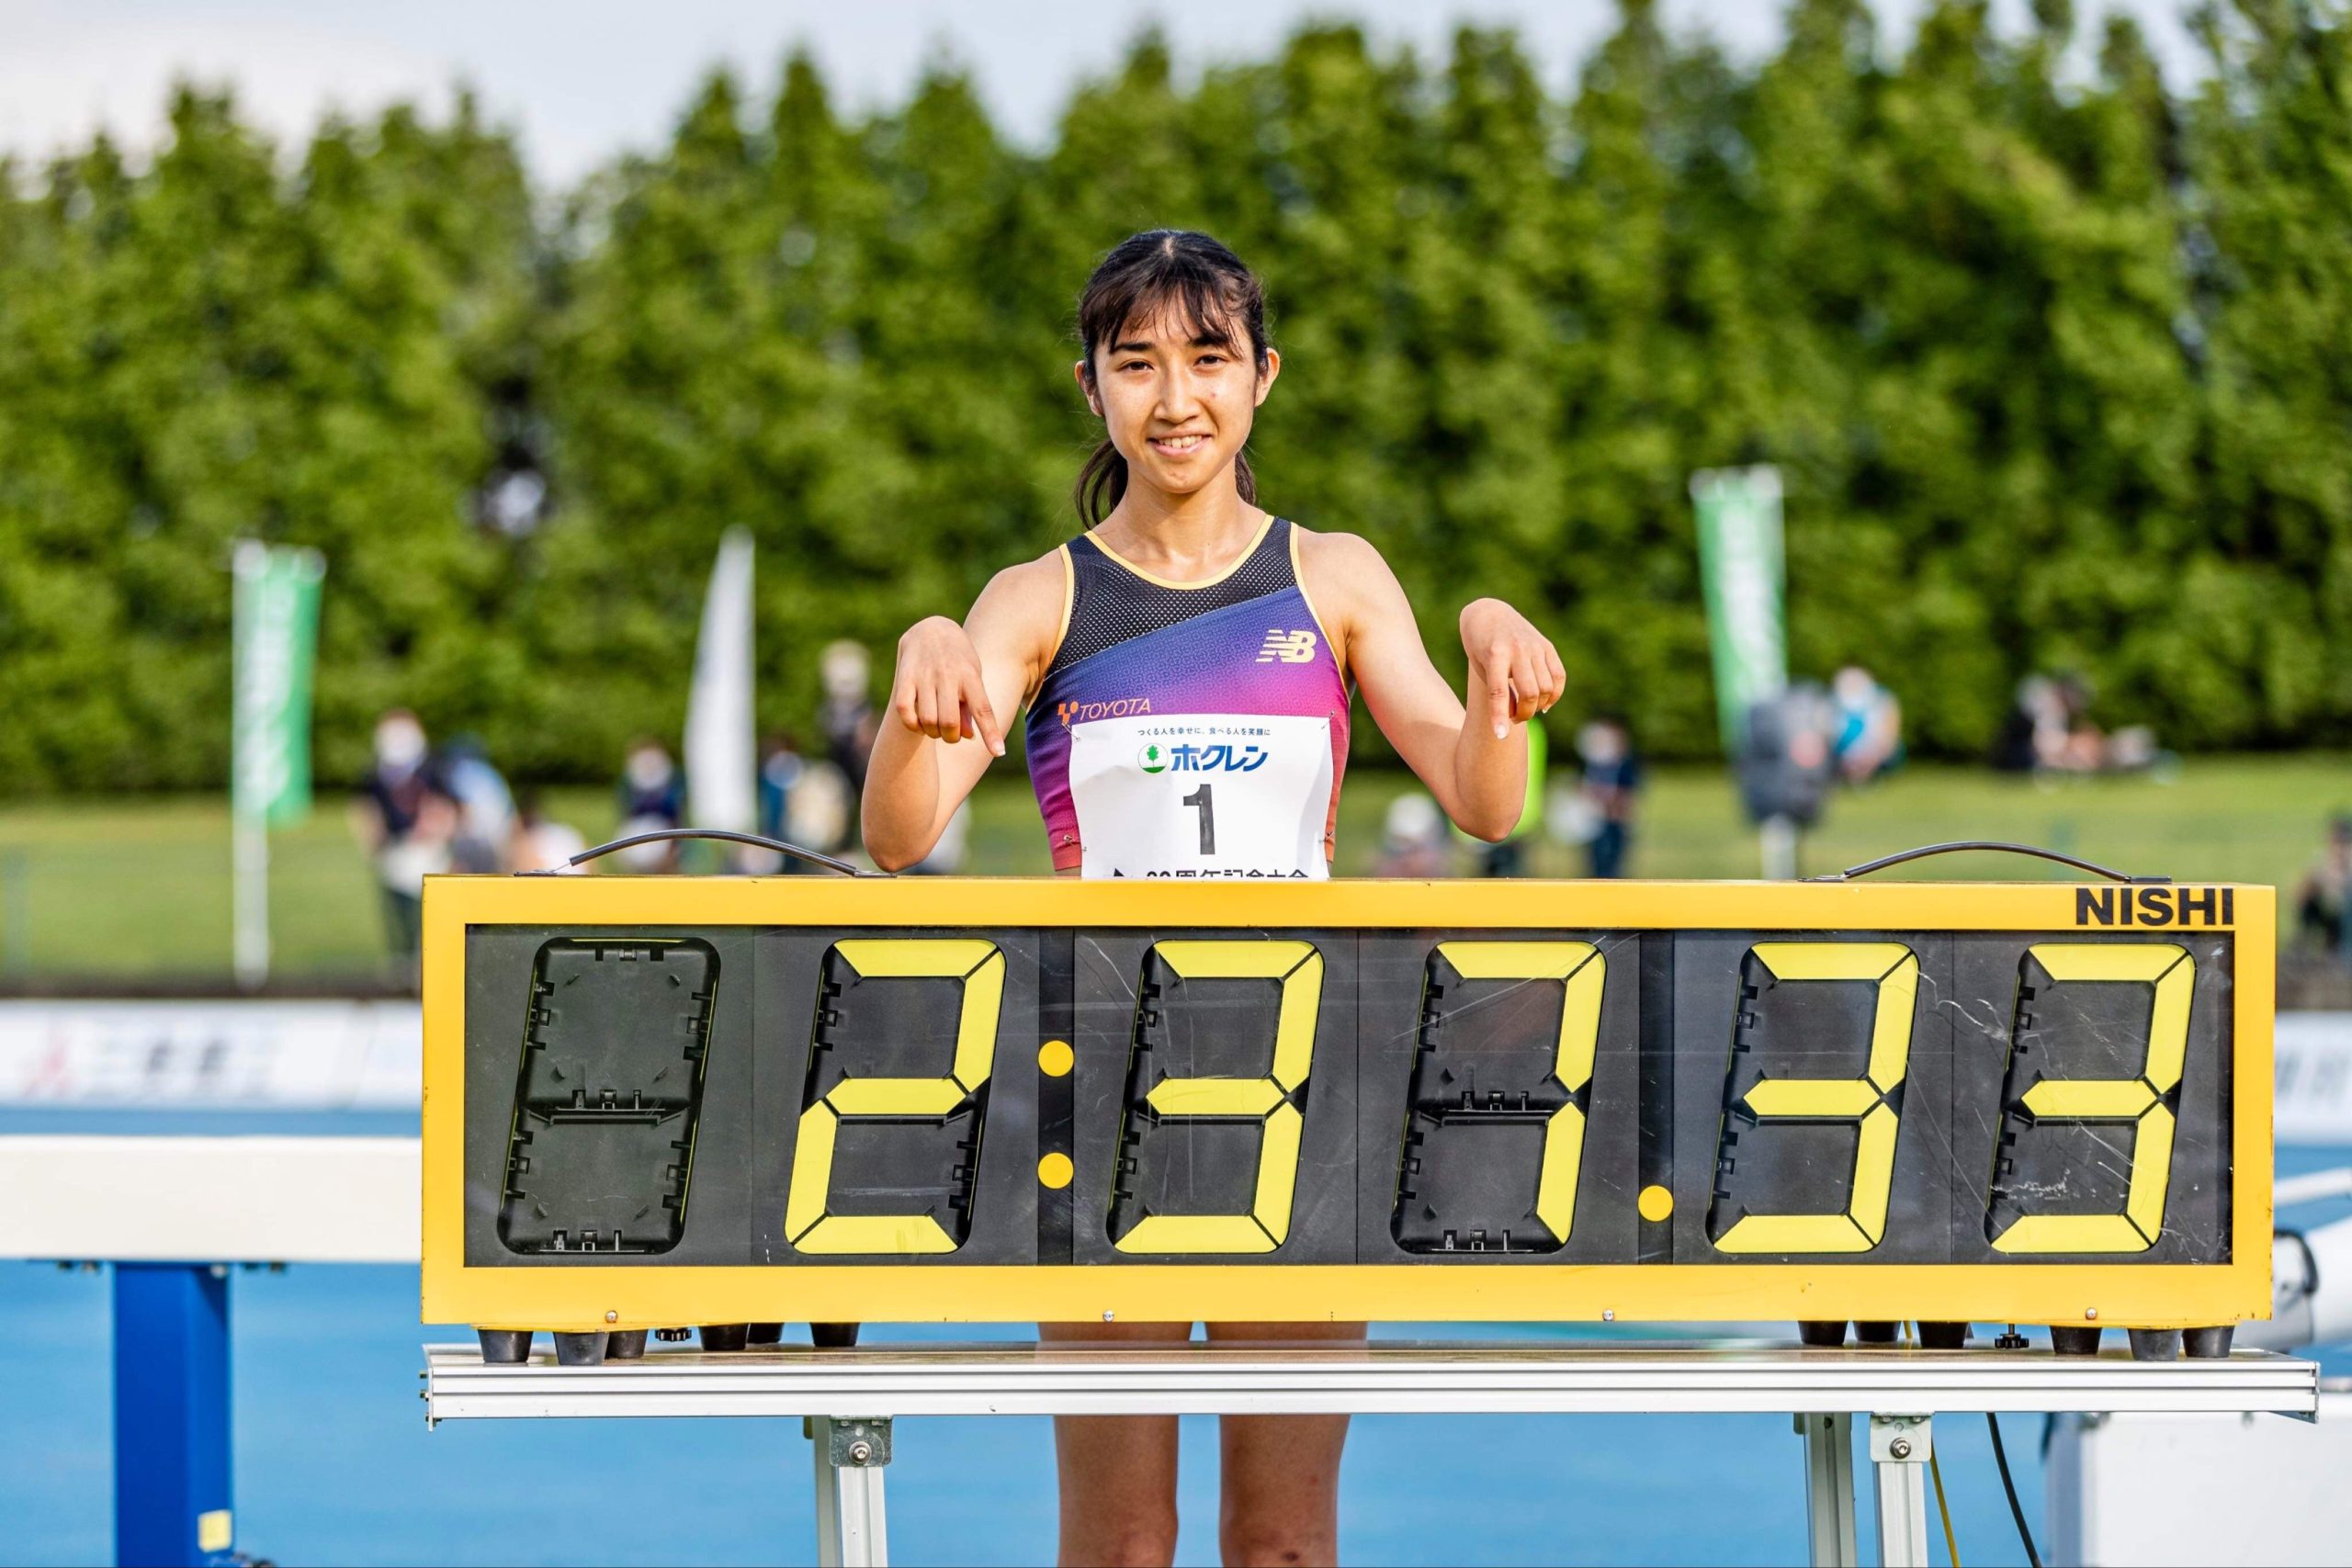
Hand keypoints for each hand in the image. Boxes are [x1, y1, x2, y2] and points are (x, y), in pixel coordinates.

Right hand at [889, 617, 1004, 754]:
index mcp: (970, 675)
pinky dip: (913, 725)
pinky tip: (919, 723)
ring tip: (936, 728)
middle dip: (951, 738)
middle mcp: (948, 674)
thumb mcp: (971, 678)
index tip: (999, 753)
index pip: (983, 708)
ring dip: (933, 733)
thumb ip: (970, 707)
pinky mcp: (904, 677)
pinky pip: (905, 711)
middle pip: (949, 721)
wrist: (931, 628)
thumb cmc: (958, 661)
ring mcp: (925, 675)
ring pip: (927, 719)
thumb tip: (967, 736)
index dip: (991, 733)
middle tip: (951, 735)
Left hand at [1460, 598, 1565, 738]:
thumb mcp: (1483, 668)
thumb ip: (1502, 690)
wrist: (1489, 614)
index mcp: (1494, 654)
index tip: (1500, 736)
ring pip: (1546, 688)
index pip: (1498, 691)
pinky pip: (1559, 676)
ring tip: (1526, 709)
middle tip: (1514, 719)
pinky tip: (1544, 703)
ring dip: (1538, 706)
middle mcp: (1517, 649)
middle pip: (1530, 693)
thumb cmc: (1480, 648)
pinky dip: (1554, 695)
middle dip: (1524, 714)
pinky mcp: (1547, 646)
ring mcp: (1535, 646)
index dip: (1499, 716)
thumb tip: (1523, 712)